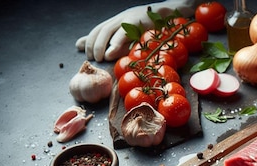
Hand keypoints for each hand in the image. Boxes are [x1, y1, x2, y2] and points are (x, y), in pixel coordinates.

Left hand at [75, 0, 194, 61]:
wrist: (173, 15)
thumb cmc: (157, 30)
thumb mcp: (138, 38)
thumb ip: (123, 43)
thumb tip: (108, 54)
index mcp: (119, 21)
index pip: (98, 29)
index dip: (88, 39)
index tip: (83, 51)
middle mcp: (121, 18)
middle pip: (100, 29)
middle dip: (92, 44)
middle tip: (92, 58)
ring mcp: (128, 19)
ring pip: (106, 31)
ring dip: (100, 45)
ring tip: (100, 58)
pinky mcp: (136, 22)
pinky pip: (122, 33)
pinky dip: (114, 44)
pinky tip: (110, 54)